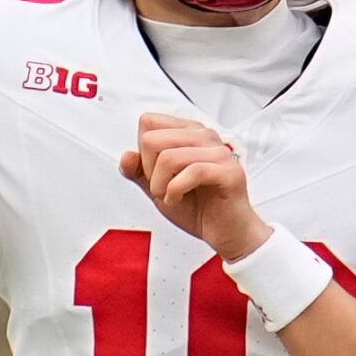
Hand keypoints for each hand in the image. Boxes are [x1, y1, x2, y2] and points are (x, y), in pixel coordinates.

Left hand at [119, 113, 272, 261]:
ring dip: (160, 185)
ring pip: (169, 157)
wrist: (226, 233)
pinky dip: (175, 191)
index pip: (148, 122)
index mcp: (188, 132)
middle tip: (161, 189)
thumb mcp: (158, 188)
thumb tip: (126, 156)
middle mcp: (205, 136)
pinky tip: (177, 199)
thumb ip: (139, 172)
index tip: (155, 174)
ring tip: (169, 197)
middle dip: (148, 171)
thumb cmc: (199, 208)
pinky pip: (192, 172)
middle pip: (152, 139)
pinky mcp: (229, 171)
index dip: (143, 152)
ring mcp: (219, 152)